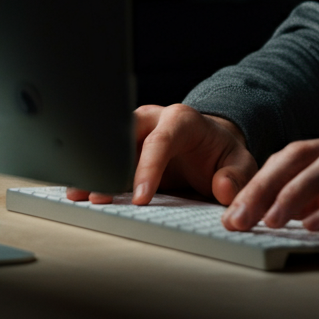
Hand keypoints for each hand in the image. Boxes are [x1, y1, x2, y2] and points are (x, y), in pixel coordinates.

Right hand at [66, 104, 257, 205]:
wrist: (212, 148)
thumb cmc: (223, 155)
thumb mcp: (241, 163)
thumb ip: (237, 176)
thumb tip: (222, 188)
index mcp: (182, 120)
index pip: (161, 140)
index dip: (148, 168)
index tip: (140, 199)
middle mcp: (153, 121)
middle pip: (124, 135)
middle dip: (112, 163)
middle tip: (99, 195)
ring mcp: (134, 135)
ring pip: (108, 147)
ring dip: (95, 172)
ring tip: (79, 197)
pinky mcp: (123, 151)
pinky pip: (105, 161)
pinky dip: (93, 176)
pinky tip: (78, 193)